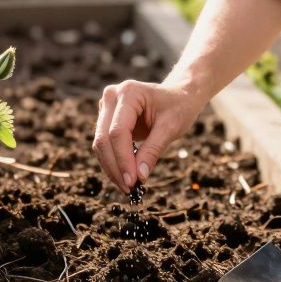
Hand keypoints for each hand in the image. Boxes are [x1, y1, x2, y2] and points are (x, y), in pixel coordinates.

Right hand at [94, 79, 203, 193]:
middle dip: (115, 167)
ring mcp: (107, 106)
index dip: (123, 159)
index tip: (132, 182)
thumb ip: (153, 151)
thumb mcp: (171, 128)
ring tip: (127, 186)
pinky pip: (105, 144)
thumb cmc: (178, 107)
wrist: (179, 95)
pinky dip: (113, 162)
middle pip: (104, 138)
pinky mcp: (107, 118)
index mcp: (129, 93)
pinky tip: (124, 176)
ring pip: (100, 144)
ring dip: (111, 168)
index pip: (118, 131)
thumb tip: (139, 177)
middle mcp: (112, 96)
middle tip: (128, 188)